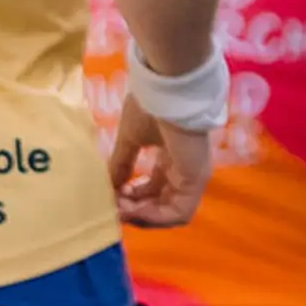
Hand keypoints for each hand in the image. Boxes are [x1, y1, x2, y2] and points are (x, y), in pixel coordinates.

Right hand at [109, 110, 213, 228]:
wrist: (167, 89)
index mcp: (170, 157)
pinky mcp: (195, 180)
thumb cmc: (150, 107)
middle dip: (135, 209)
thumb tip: (110, 186)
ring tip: (121, 209)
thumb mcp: (130, 139)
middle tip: (113, 207)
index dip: (132, 197)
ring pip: (170, 211)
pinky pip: (179, 212)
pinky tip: (134, 209)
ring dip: (143, 216)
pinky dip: (155, 216)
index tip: (111, 195)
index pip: (153, 188)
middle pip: (160, 203)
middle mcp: (183, 169)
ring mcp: (192, 176)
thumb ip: (121, 163)